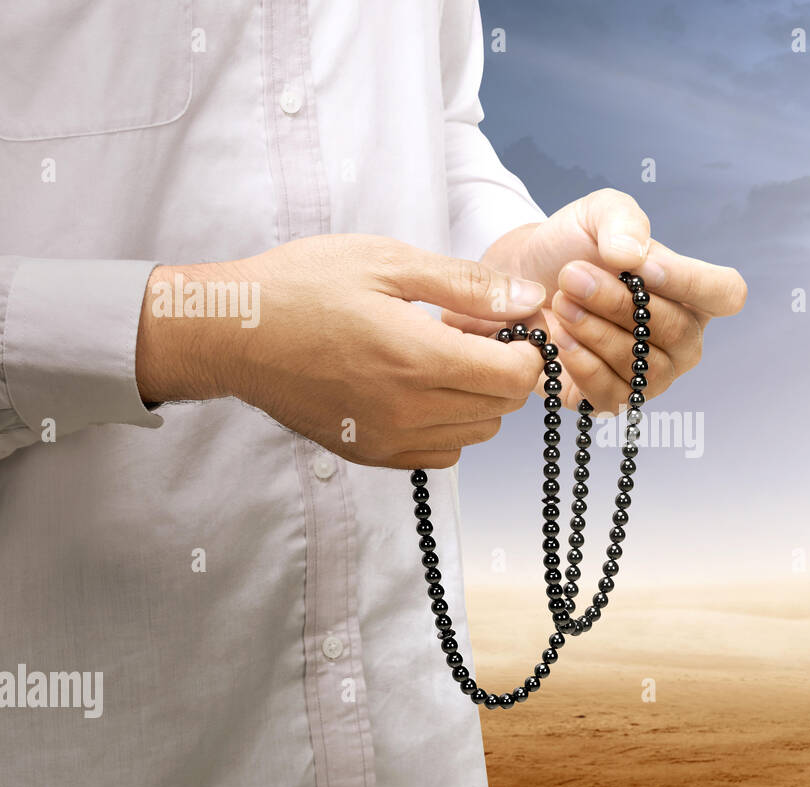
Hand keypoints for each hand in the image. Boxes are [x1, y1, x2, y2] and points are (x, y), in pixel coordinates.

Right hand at [135, 234, 546, 468]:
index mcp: (418, 358)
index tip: (505, 325)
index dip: (525, 348)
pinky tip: (420, 389)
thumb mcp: (388, 262)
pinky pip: (441, 453)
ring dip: (477, 398)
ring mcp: (389, 439)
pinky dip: (448, 425)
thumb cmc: (303, 286)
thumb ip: (467, 284)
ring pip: (476, 433)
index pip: (517, 377)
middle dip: (504, 370)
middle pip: (503, 407)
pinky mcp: (370, 453)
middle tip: (472, 335)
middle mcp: (408, 410)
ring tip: (442, 359)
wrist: (230, 332)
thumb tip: (530, 298)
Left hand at [443, 188, 747, 412]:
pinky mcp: (616, 400)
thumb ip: (622, 220)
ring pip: (643, 366)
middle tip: (573, 277)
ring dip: (596, 332)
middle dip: (620, 304)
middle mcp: (682, 340)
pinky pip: (613, 394)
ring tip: (560, 303)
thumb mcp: (597, 213)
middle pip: (675, 332)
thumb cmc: (573, 247)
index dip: (691, 283)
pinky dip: (583, 365)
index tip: (642, 268)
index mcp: (693, 293)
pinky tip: (557, 337)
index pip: (726, 294)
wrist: (523, 279)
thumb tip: (633, 256)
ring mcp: (653, 375)